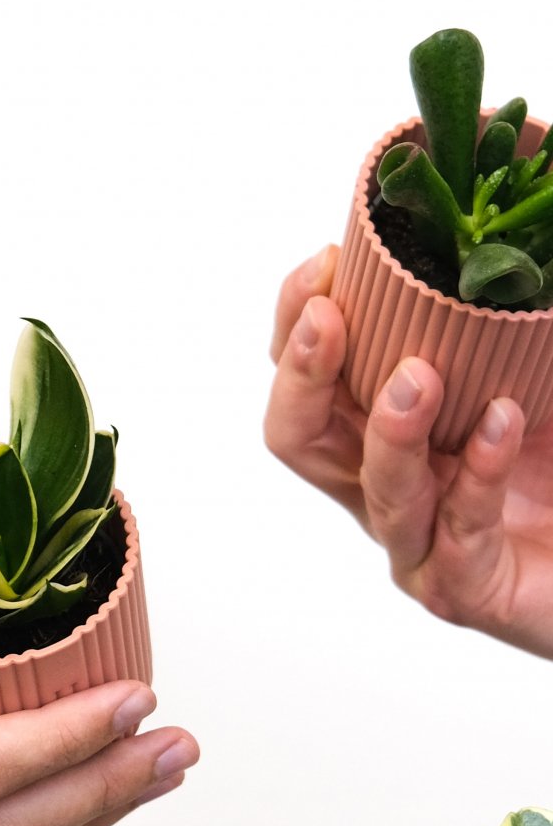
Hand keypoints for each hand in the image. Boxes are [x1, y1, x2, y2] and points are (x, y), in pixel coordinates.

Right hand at [264, 247, 552, 658]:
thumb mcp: (534, 364)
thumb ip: (506, 316)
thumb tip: (503, 237)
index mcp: (386, 430)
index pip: (310, 375)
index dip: (297, 319)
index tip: (326, 262)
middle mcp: (390, 485)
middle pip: (300, 438)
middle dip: (302, 375)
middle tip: (328, 317)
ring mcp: (423, 545)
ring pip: (377, 492)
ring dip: (390, 431)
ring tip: (419, 376)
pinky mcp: (468, 589)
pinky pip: (459, 534)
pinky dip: (478, 474)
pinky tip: (502, 422)